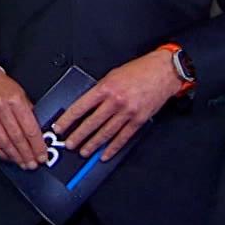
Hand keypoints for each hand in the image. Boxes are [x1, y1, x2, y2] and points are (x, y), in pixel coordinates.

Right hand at [0, 69, 44, 169]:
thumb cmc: (3, 87)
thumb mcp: (22, 94)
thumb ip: (30, 113)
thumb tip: (40, 134)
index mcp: (15, 100)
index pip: (29, 128)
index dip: (37, 145)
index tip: (42, 155)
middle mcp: (0, 107)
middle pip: (16, 137)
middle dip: (27, 153)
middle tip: (33, 163)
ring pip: (3, 142)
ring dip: (15, 156)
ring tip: (23, 163)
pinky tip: (8, 157)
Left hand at [57, 50, 181, 160]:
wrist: (164, 71)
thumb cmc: (140, 70)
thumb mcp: (112, 75)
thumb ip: (99, 90)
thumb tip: (86, 105)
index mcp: (106, 88)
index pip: (81, 107)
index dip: (68, 119)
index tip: (60, 127)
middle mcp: (116, 101)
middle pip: (92, 122)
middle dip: (78, 135)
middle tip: (69, 144)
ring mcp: (128, 112)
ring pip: (106, 132)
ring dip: (93, 144)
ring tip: (83, 151)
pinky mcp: (139, 120)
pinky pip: (123, 137)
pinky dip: (113, 147)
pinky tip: (105, 154)